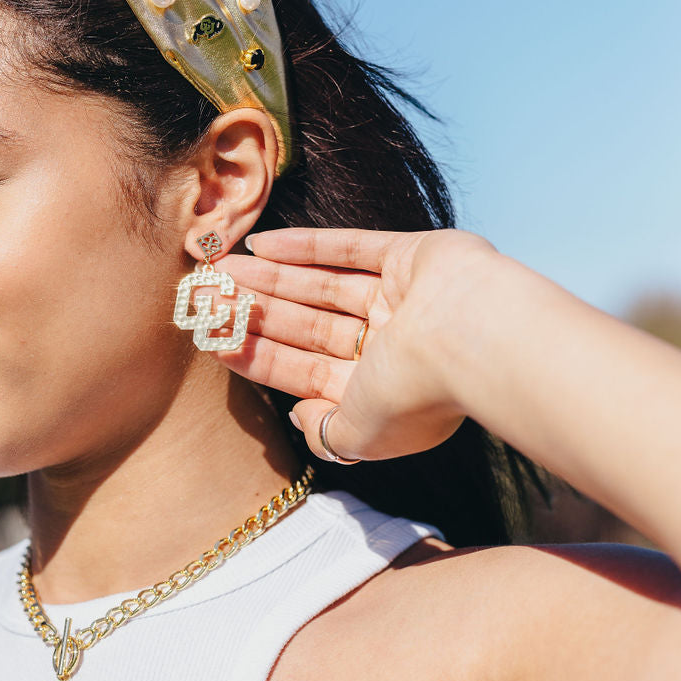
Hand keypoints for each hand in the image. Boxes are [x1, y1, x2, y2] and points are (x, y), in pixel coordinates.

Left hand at [218, 226, 499, 462]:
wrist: (472, 343)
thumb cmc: (415, 397)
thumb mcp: (359, 436)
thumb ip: (326, 433)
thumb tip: (301, 416)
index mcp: (382, 391)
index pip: (306, 371)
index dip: (259, 356)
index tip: (214, 340)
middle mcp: (393, 346)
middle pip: (309, 326)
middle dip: (258, 313)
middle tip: (208, 298)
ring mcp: (403, 299)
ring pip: (323, 287)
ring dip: (273, 278)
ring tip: (223, 270)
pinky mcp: (414, 256)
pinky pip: (351, 248)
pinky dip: (306, 245)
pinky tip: (262, 243)